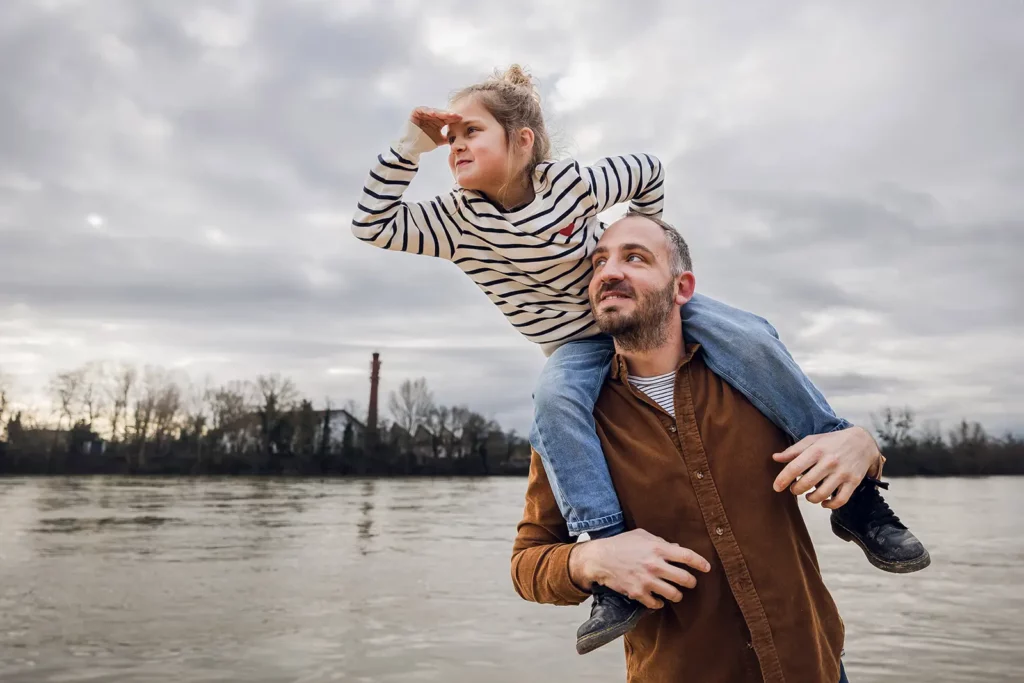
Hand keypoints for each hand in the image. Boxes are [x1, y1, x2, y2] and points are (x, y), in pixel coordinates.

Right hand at [409, 107, 461, 146]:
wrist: (412, 146)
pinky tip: (433, 114)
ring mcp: (425, 113)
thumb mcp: (439, 140)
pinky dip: (428, 111)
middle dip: (449, 114)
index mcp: (439, 121)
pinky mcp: (416, 112)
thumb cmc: (425, 142)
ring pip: (434, 111)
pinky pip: (423, 110)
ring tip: (447, 114)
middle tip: (456, 116)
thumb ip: (448, 138)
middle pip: (442, 114)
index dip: (454, 118)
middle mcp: (433, 116)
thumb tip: (459, 140)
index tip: (461, 119)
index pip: (448, 118)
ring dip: (440, 113)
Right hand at [569, 529, 710, 608]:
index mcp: (658, 548)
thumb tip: (676, 548)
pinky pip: (656, 603)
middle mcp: (655, 565)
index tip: (707, 568)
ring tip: (675, 592)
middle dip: (691, 582)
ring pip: (674, 594)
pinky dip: (659, 602)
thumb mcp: (641, 535)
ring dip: (677, 595)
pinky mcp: (638, 593)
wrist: (600, 558)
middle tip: (690, 582)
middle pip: (685, 579)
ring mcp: (647, 581)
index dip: (701, 563)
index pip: (687, 556)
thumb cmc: (621, 544)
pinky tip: (657, 598)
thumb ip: (660, 541)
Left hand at [772, 426, 881, 508]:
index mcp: (817, 450)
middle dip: (796, 490)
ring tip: (808, 495)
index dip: (783, 479)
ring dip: (811, 499)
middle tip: (794, 489)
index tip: (776, 487)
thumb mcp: (813, 440)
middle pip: (806, 483)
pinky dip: (829, 505)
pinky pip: (840, 500)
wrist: (862, 442)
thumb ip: (794, 450)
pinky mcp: (853, 482)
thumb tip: (775, 458)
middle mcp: (829, 462)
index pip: (795, 467)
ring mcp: (842, 473)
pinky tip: (823, 502)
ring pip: (822, 494)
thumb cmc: (833, 442)